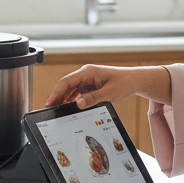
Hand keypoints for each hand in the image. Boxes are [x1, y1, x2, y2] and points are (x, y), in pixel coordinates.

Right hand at [43, 64, 170, 108]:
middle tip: (49, 109)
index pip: (67, 81)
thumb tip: (78, 104)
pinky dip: (71, 100)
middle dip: (57, 97)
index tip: (49, 102)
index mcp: (88, 72)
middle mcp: (85, 74)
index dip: (56, 92)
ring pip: (70, 90)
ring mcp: (87, 80)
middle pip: (65, 85)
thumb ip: (92, 98)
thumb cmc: (124, 83)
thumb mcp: (109, 93)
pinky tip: (67, 107)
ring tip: (56, 110)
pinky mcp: (89, 86)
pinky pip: (77, 93)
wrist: (134, 81)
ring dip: (63, 99)